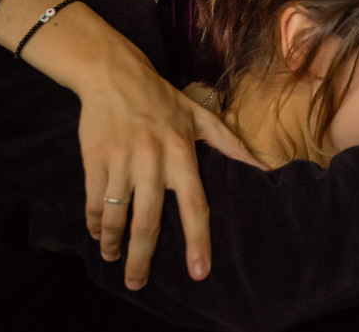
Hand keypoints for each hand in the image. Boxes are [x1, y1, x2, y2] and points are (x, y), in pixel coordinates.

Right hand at [75, 42, 254, 289]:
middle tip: (138, 283)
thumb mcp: (200, 116)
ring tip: (113, 259)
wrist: (113, 74)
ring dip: (113, 243)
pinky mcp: (96, 159)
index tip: (199, 272)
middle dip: (143, 258)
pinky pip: (94, 200)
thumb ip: (231, 143)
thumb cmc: (161, 98)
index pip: (195, 204)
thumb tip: (264, 165)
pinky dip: (94, 222)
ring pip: (117, 215)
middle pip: (149, 220)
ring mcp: (122, 161)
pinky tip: (97, 233)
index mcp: (182, 153)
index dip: (198, 240)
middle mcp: (153, 160)